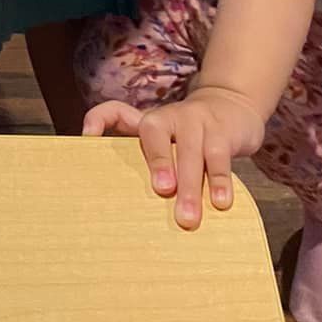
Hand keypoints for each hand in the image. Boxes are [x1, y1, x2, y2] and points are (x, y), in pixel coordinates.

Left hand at [82, 84, 266, 228]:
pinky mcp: (224, 132)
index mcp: (151, 122)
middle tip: (162, 191)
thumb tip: (114, 199)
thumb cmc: (189, 133)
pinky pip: (220, 156)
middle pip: (157, 134)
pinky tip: (220, 202)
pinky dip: (220, 180)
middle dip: (159, 163)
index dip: (99, 119)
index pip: (118, 112)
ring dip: (190, 184)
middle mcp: (170, 117)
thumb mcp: (166, 140)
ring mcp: (197, 121)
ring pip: (192, 150)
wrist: (233, 104)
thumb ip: (144, 162)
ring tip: (188, 217)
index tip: (88, 138)